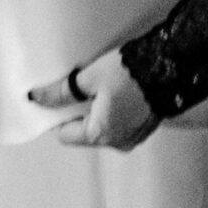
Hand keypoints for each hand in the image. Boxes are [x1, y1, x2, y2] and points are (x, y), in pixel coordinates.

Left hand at [28, 50, 159, 150]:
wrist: (169, 66)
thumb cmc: (132, 72)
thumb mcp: (89, 78)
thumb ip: (61, 92)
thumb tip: (37, 98)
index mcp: (100, 134)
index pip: (64, 134)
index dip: (59, 115)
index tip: (61, 98)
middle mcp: (117, 142)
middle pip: (84, 132)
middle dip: (81, 112)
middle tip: (86, 88)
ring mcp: (133, 137)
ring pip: (103, 128)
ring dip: (99, 111)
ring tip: (105, 88)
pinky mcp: (144, 128)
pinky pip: (121, 124)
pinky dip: (116, 112)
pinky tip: (120, 92)